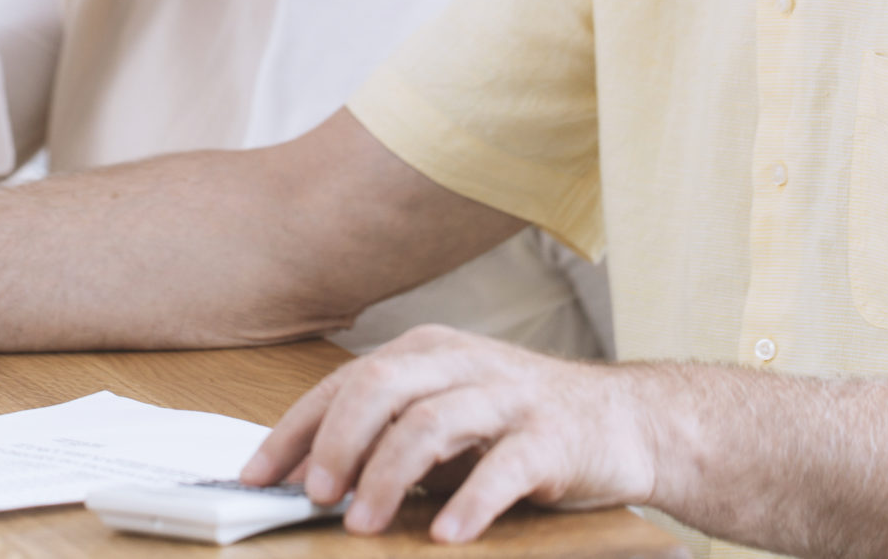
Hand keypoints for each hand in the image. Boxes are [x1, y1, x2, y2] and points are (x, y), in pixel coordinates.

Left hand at [240, 325, 660, 542]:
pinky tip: (446, 535)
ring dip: (389, 477)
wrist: (631, 421)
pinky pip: (504, 467)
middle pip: (380, 388)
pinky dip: (470, 501)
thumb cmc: (521, 424)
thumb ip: (387, 436)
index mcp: (426, 352)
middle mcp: (461, 362)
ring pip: (432, 423)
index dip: (294, 431)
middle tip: (315, 496)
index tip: (255, 478)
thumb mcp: (447, 417)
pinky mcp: (552, 438)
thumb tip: (308, 478)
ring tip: (364, 525)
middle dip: (337, 444)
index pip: (343, 384)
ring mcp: (508, 396)